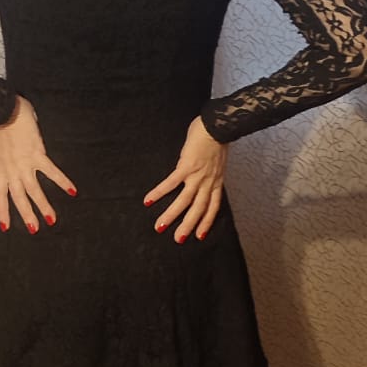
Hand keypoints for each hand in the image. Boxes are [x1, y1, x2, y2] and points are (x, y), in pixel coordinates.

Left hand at [0, 95, 77, 232]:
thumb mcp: (0, 148)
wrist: (5, 110)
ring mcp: (24, 163)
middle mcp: (11, 170)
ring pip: (33, 190)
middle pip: (18, 198)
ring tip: (52, 219)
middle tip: (34, 230)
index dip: (2, 212)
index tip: (5, 227)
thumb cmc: (3, 124)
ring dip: (43, 206)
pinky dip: (62, 181)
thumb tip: (17, 162)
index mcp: (0, 168)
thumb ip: (7, 159)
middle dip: (26, 215)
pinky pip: (51, 172)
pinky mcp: (36, 154)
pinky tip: (72, 190)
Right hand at [143, 116, 226, 241]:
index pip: (213, 207)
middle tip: (177, 240)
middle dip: (188, 226)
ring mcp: (197, 176)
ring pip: (184, 201)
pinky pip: (171, 183)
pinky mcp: (186, 167)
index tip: (199, 236)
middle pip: (198, 209)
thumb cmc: (217, 139)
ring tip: (159, 227)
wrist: (218, 127)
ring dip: (171, 215)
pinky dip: (160, 192)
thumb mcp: (217, 161)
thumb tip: (200, 174)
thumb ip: (210, 171)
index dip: (206, 222)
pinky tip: (149, 200)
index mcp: (216, 182)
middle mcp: (208, 182)